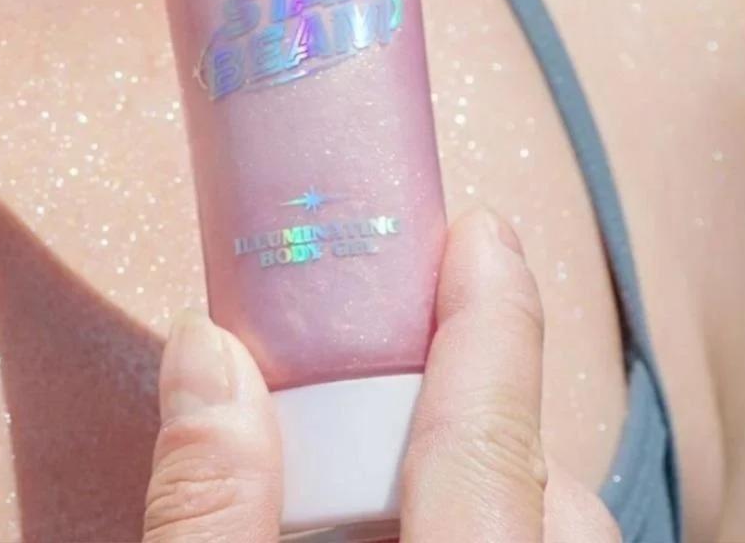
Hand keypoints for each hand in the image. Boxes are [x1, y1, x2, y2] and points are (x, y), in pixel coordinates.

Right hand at [141, 210, 620, 541]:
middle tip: (388, 367)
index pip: (485, 446)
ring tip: (381, 461)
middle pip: (533, 481)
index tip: (482, 231)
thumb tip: (204, 354)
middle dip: (471, 405)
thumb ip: (208, 511)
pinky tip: (401, 522)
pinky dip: (478, 518)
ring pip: (540, 525)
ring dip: (477, 475)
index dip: (491, 324)